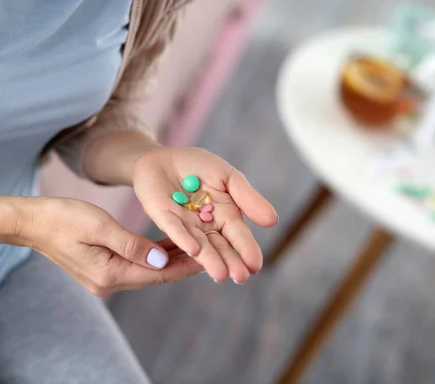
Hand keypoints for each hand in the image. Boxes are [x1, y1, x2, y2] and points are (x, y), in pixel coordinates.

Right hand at [20, 197, 202, 295]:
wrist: (32, 222)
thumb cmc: (63, 218)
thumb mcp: (99, 227)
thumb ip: (132, 245)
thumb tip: (162, 259)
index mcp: (109, 274)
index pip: (158, 274)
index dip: (186, 266)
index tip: (210, 257)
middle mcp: (109, 282)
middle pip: (156, 274)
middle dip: (184, 263)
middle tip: (212, 250)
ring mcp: (104, 277)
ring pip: (147, 269)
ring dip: (170, 258)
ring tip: (198, 246)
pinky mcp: (102, 267)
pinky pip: (135, 263)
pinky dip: (153, 254)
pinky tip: (169, 244)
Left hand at [133, 147, 277, 283]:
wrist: (163, 155)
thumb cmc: (198, 166)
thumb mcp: (228, 177)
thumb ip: (247, 197)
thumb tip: (273, 220)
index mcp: (224, 216)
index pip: (238, 235)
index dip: (247, 250)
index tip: (255, 266)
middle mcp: (205, 226)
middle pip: (219, 246)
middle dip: (230, 262)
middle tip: (240, 278)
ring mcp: (183, 223)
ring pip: (198, 243)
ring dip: (209, 259)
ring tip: (220, 275)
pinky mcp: (162, 216)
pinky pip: (173, 228)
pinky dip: (183, 238)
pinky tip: (193, 250)